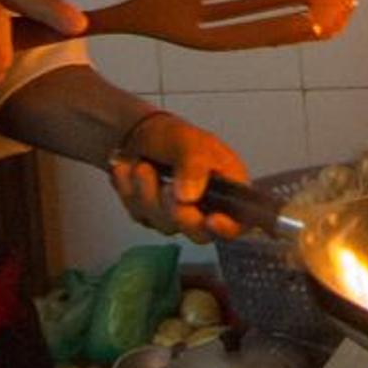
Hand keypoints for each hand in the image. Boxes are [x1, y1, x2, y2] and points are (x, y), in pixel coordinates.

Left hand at [106, 110, 248, 242]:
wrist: (138, 135)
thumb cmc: (173, 135)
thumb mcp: (189, 142)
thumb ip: (194, 167)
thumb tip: (188, 198)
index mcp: (228, 188)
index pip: (239, 222)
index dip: (228, 228)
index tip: (211, 220)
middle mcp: (207, 207)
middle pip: (199, 232)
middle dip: (177, 211)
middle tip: (165, 187)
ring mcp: (179, 216)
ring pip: (164, 225)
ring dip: (147, 194)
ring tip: (141, 165)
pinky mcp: (153, 217)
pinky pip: (141, 216)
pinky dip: (130, 193)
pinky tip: (128, 171)